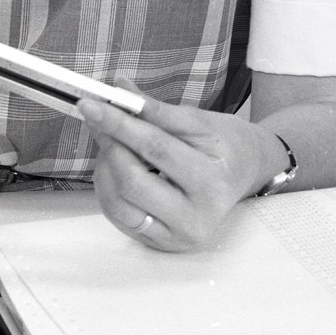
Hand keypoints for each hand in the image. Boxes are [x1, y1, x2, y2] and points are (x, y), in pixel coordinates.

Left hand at [78, 96, 286, 252]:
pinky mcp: (160, 243)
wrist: (244, 173)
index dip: (118, 124)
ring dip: (105, 167)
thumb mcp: (198, 121)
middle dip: (109, 146)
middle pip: (131, 181)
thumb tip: (117, 91)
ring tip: (114, 143)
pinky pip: (118, 216)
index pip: (154, 149)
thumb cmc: (224, 144)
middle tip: (99, 120)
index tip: (91, 105)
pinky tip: (118, 167)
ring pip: (117, 203)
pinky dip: (109, 187)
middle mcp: (195, 219)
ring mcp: (176, 238)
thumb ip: (155, 109)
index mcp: (211, 183)